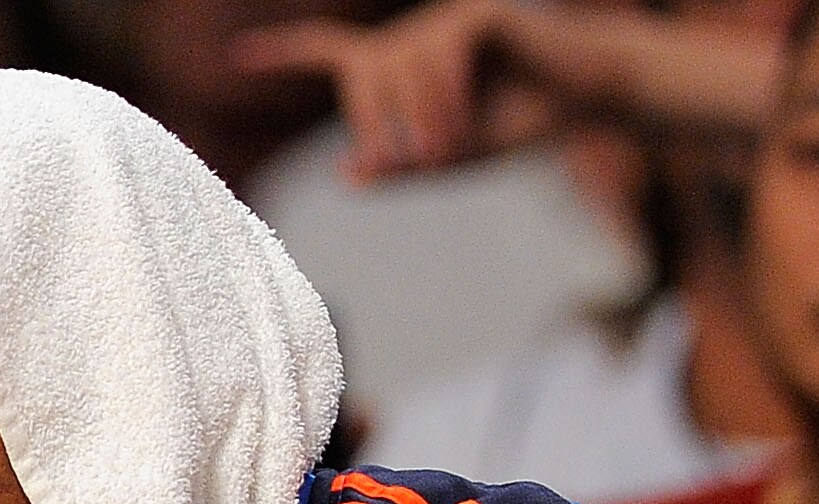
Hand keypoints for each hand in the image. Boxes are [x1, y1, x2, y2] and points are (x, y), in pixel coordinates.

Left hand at [238, 0, 558, 179]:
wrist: (581, 101)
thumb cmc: (514, 126)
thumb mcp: (447, 159)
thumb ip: (398, 167)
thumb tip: (348, 172)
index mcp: (399, 65)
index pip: (331, 51)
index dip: (283, 53)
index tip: (237, 59)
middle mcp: (414, 35)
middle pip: (364, 72)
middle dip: (375, 122)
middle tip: (411, 163)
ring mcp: (444, 20)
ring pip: (402, 66)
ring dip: (417, 119)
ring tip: (443, 154)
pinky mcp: (478, 13)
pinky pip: (441, 54)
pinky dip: (444, 97)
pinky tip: (459, 129)